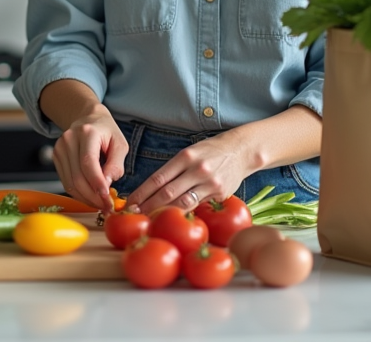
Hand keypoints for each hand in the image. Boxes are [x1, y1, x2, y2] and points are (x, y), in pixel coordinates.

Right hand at [52, 105, 127, 212]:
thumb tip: (106, 185)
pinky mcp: (56, 157)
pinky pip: (66, 182)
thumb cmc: (107, 132)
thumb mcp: (120, 145)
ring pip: (70, 183)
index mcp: (87, 133)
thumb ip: (115, 165)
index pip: (88, 163)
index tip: (107, 198)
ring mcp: (59, 148)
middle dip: (93, 197)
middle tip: (106, 207)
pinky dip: (79, 194)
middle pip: (77, 177)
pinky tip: (90, 197)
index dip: (97, 184)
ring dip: (86, 199)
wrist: (88, 119)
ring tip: (100, 204)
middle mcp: (69, 139)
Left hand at [124, 131, 254, 215]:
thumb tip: (151, 189)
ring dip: (165, 213)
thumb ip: (174, 170)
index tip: (130, 203)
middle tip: (135, 216)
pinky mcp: (220, 193)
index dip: (142, 193)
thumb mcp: (190, 153)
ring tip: (150, 220)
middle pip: (167, 192)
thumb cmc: (210, 152)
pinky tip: (174, 219)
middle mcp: (196, 169)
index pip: (158, 178)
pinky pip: (199, 206)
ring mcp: (209, 182)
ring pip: (183, 203)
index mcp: (185, 156)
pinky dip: (185, 213)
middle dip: (148, 206)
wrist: (240, 150)